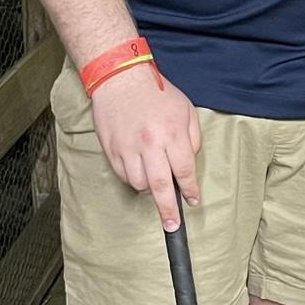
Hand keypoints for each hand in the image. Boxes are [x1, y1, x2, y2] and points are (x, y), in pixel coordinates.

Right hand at [90, 64, 201, 229]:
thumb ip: (192, 140)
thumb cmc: (157, 93)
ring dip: (149, 188)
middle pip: (160, 187)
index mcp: (171, 134)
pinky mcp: (112, 150)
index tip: (192, 200)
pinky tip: (139, 168)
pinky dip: (133, 178)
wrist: (120, 79)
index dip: (190, 190)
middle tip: (172, 225)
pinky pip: (124, 175)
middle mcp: (150, 144)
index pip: (184, 171)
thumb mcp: (186, 111)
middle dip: (168, 210)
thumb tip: (189, 164)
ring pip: (139, 184)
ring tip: (154, 176)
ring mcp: (128, 149)